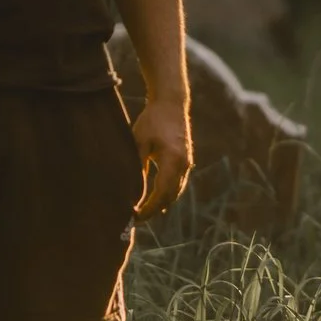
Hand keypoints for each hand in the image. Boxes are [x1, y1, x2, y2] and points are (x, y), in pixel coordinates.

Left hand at [131, 96, 192, 216]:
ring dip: (162, 202)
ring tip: (145, 211)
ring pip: (176, 191)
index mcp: (173, 161)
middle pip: (171, 196)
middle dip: (155, 209)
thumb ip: (138, 168)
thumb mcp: (139, 143)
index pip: (162, 193)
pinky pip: (178, 182)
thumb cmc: (152, 121)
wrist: (171, 104)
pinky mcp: (186, 160)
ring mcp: (187, 163)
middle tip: (137, 217)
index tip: (136, 216)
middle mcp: (184, 164)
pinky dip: (168, 193)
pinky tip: (157, 198)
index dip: (150, 208)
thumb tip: (133, 192)